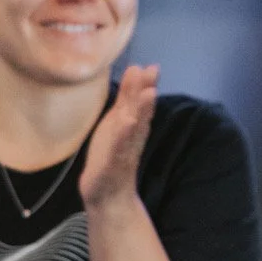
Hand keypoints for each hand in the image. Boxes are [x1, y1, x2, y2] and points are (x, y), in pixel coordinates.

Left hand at [81, 64, 157, 210]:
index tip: (152, 66)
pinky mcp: (113, 164)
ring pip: (134, 128)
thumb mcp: (118, 122)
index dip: (146, 85)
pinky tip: (127, 123)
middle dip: (146, 92)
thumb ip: (127, 98)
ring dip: (142, 111)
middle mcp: (133, 136)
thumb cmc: (112, 154)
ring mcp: (125, 150)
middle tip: (153, 72)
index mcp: (133, 126)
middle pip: (141, 112)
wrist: (108, 194)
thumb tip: (137, 69)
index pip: (141, 102)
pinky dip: (123, 136)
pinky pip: (119, 149)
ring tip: (148, 93)